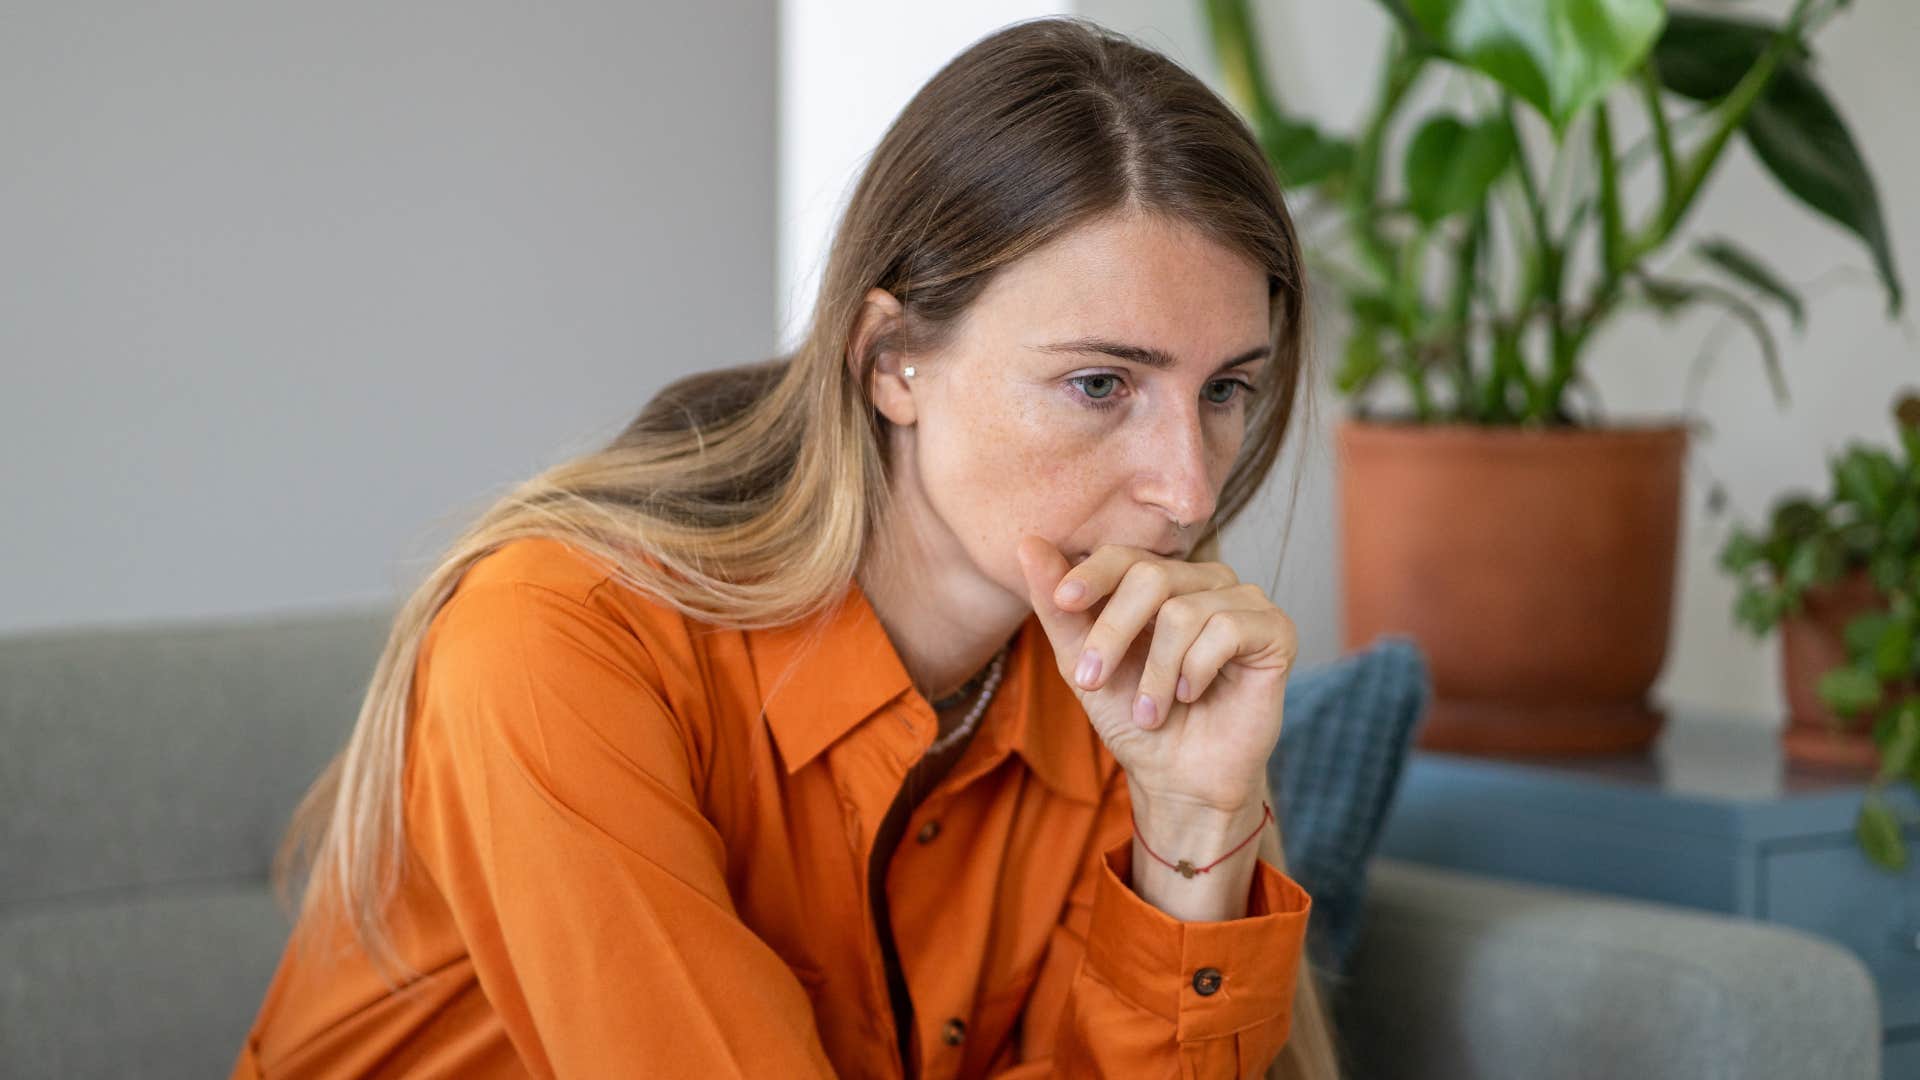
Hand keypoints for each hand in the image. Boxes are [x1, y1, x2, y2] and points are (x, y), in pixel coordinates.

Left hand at [1014, 535, 1297, 813]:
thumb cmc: (1133, 719)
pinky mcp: (1276, 630)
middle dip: (1113, 634)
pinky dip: (1197, 671)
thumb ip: (1058, 608)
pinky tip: (1193, 696)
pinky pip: (1227, 629)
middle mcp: (1204, 582)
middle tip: (1092, 682)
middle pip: (1151, 576)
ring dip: (1155, 673)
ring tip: (1151, 711)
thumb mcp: (1083, 664)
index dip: (1092, 574)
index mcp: (1161, 581)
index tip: (1063, 602)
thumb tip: (1028, 542)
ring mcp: (1244, 602)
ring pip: (1184, 611)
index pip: (1124, 556)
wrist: (1179, 778)